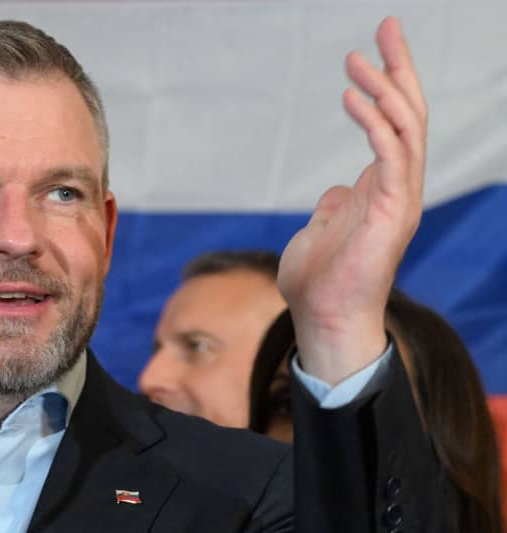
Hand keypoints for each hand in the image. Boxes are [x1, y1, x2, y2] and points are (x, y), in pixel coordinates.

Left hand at [278, 17, 426, 384]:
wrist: (323, 318)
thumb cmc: (319, 280)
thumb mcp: (323, 229)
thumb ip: (336, 206)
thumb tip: (338, 190)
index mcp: (382, 187)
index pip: (395, 123)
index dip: (389, 83)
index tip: (377, 46)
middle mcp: (398, 187)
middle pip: (410, 114)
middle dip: (400, 68)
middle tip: (387, 25)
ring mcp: (400, 199)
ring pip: (406, 129)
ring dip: (386, 89)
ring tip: (358, 59)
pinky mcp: (393, 211)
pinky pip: (390, 155)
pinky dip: (375, 123)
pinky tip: (352, 98)